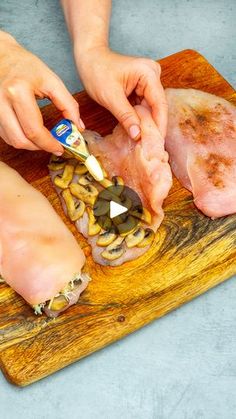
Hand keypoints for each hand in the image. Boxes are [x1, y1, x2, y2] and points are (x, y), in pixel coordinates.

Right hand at [0, 32, 83, 152]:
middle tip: (52, 145)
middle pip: (20, 140)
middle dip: (39, 147)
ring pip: (11, 140)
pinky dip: (19, 138)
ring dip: (29, 145)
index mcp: (18, 91)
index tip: (60, 148)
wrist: (0, 55)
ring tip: (41, 139)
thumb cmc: (26, 65)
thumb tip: (78, 126)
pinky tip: (28, 132)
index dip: (49, 144)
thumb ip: (68, 104)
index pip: (34, 129)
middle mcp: (1, 101)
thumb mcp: (51, 81)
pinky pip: (5, 135)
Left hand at [76, 47, 166, 139]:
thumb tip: (138, 135)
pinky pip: (144, 107)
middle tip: (152, 149)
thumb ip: (125, 116)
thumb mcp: (110, 96)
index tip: (158, 143)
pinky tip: (138, 133)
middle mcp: (153, 75)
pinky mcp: (142, 88)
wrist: (89, 58)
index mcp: (148, 73)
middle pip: (157, 107)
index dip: (159, 125)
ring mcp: (148, 82)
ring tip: (145, 144)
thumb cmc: (97, 70)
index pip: (159, 104)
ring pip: (151, 109)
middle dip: (154, 127)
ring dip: (147, 125)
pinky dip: (140, 120)